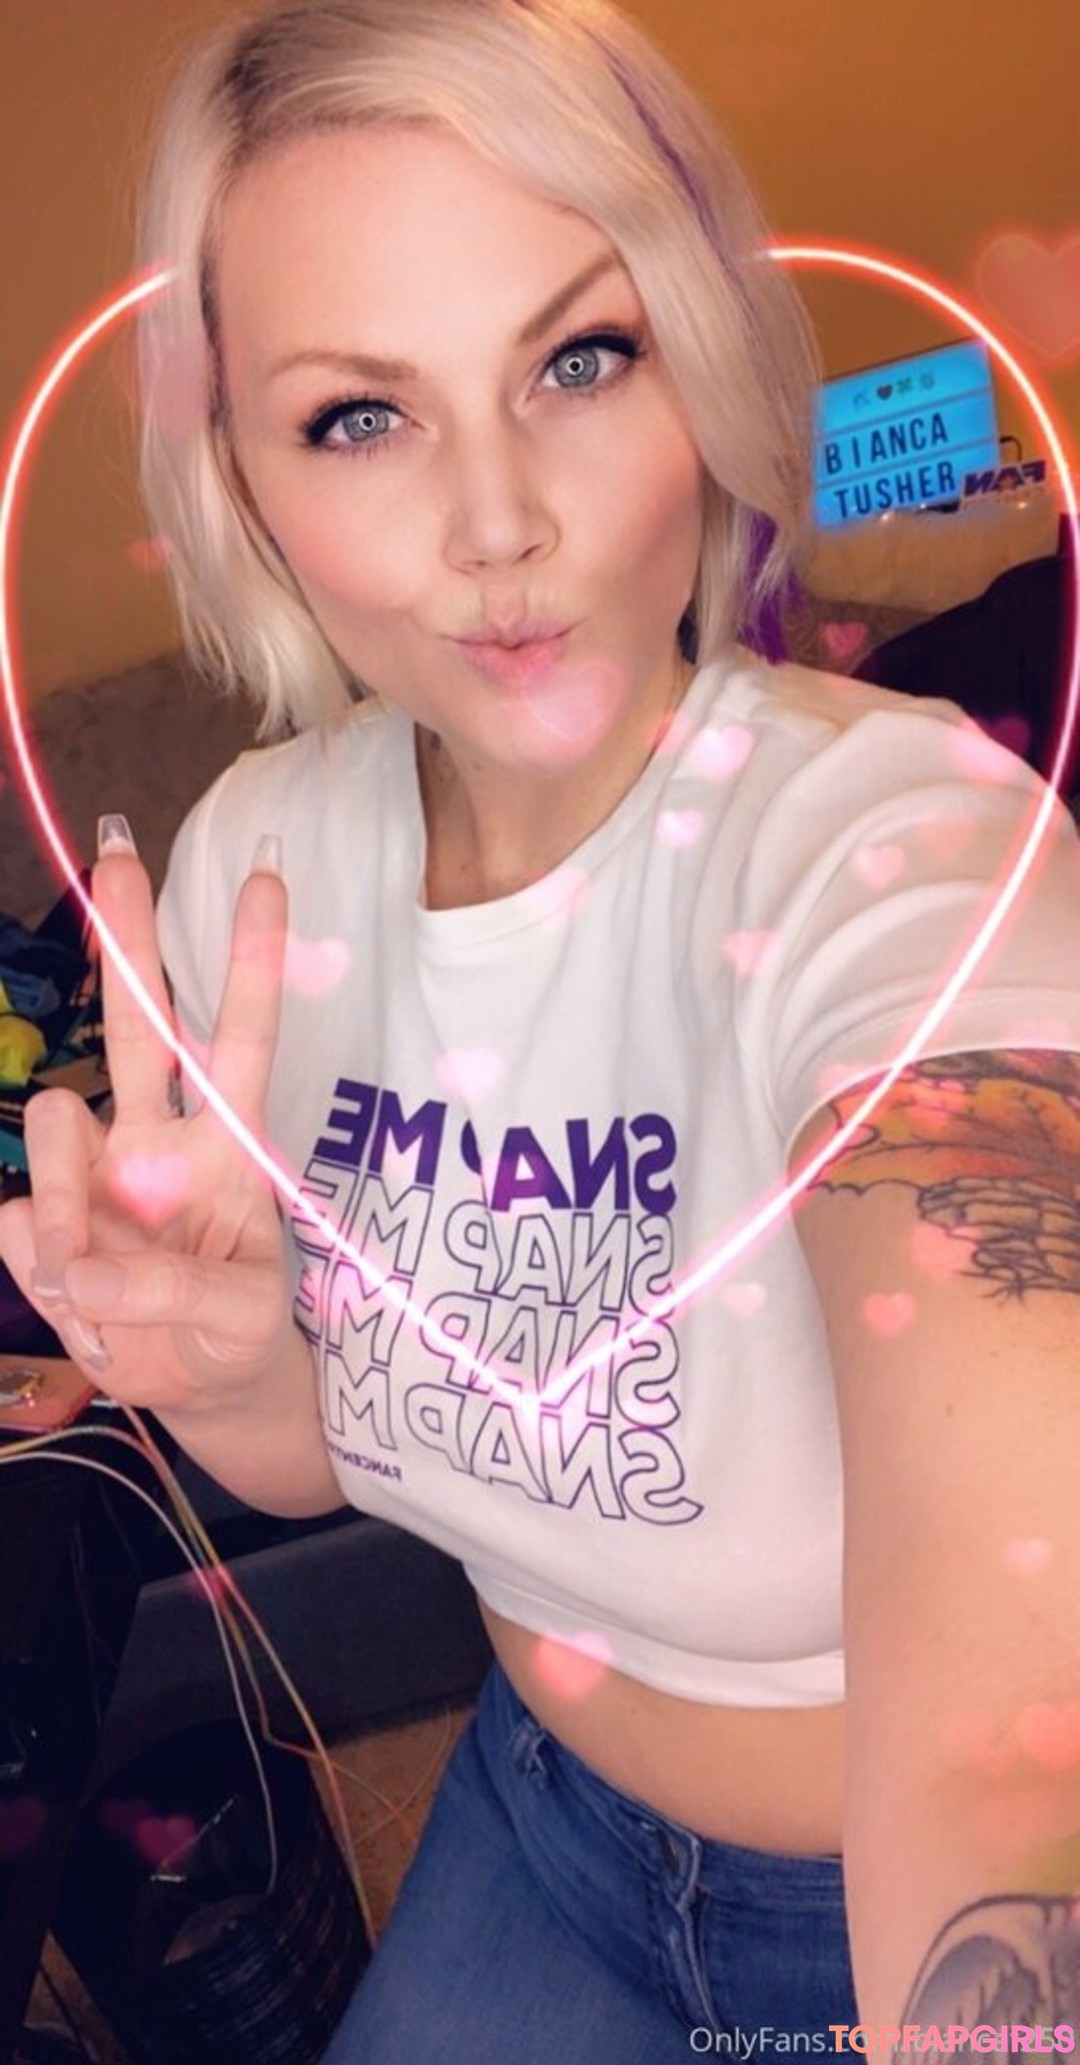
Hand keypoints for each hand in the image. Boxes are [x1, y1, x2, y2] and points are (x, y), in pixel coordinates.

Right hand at [0, 825, 293, 1413]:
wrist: (198, 1387)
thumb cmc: (238, 1330)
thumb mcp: (239, 1319)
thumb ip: (172, 1289)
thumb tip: (80, 1265)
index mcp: (229, 1145)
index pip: (245, 1038)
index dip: (253, 962)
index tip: (269, 875)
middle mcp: (159, 1138)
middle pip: (140, 1023)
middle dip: (128, 939)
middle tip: (118, 849)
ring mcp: (95, 1173)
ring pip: (55, 1125)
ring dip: (70, 1201)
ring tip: (96, 1285)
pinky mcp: (40, 1222)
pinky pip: (21, 1222)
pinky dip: (49, 1273)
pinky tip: (83, 1305)